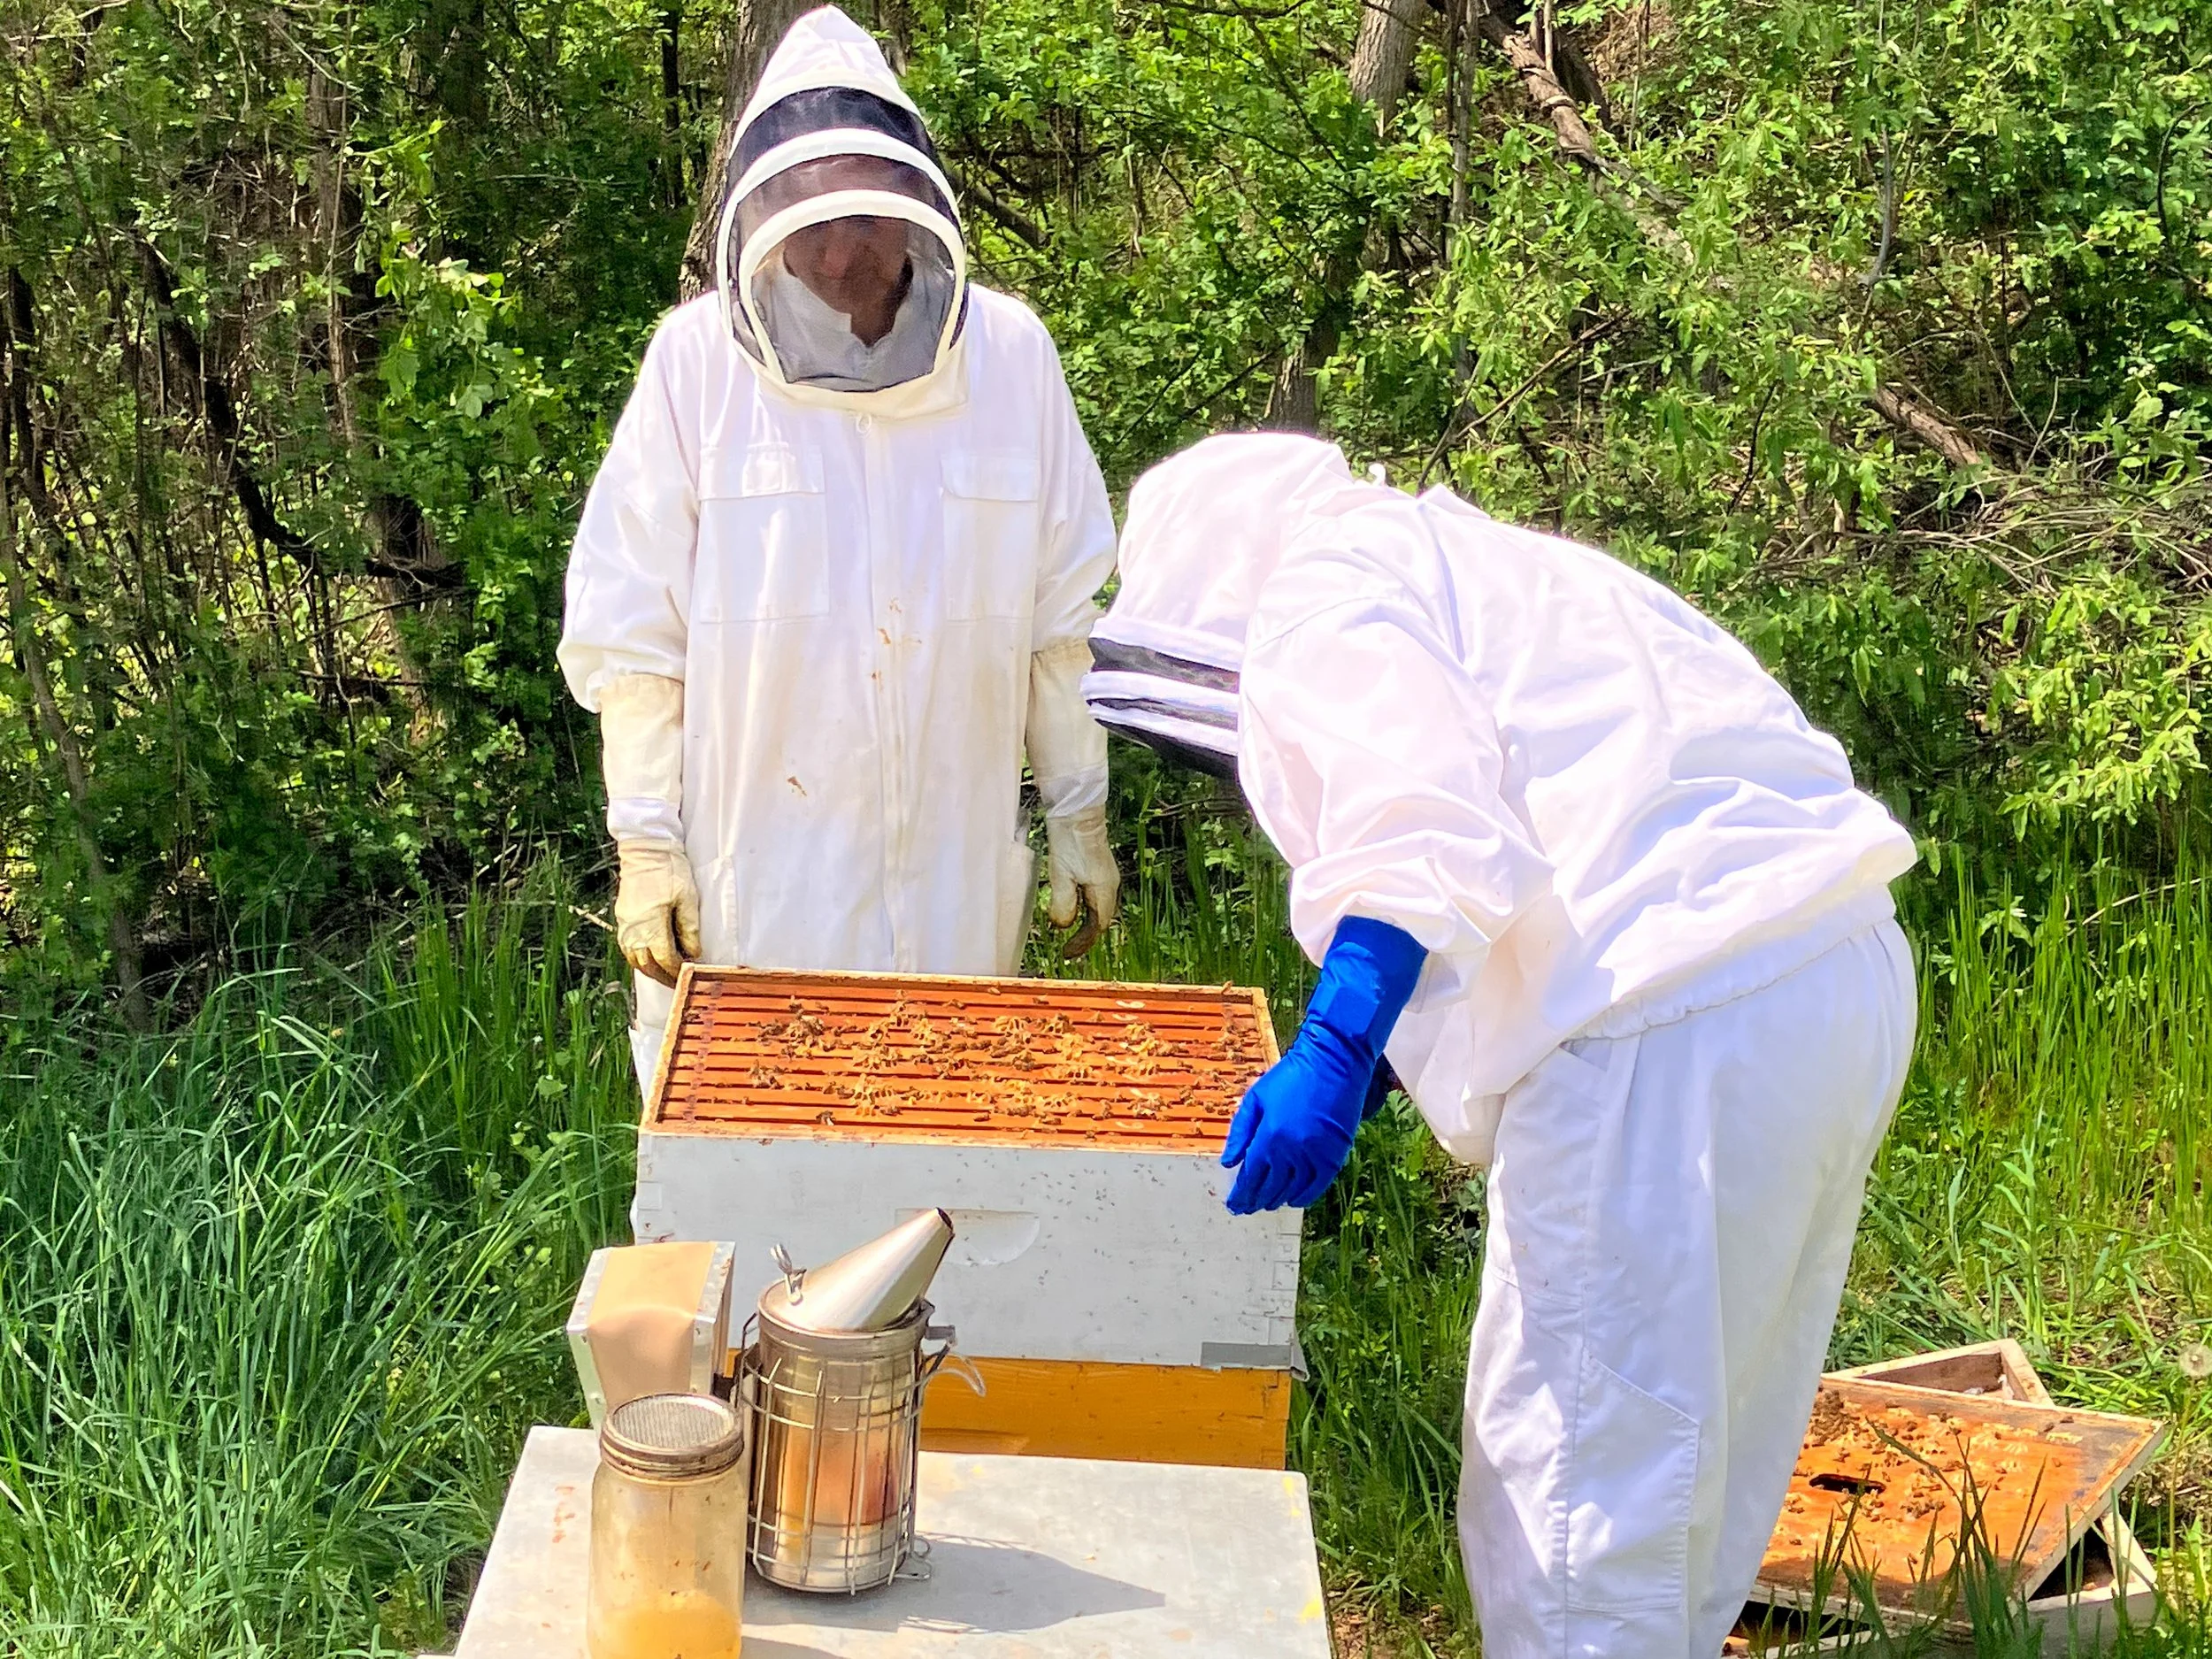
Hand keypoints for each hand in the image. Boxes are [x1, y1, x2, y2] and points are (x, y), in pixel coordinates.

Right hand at [614, 838, 701, 986]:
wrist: (645, 849)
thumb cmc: (669, 870)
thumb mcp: (688, 899)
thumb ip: (690, 929)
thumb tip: (694, 953)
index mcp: (652, 927)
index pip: (665, 961)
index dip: (678, 972)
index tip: (689, 976)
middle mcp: (634, 931)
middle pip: (648, 966)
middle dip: (664, 977)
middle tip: (679, 982)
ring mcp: (625, 926)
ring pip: (635, 960)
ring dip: (651, 969)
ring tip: (667, 973)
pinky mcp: (622, 919)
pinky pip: (629, 948)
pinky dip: (640, 958)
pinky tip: (651, 956)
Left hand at [1045, 804, 1119, 957]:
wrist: (1077, 811)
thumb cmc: (1069, 840)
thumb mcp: (1061, 875)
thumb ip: (1063, 904)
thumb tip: (1063, 926)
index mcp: (1104, 890)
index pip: (1098, 927)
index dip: (1083, 943)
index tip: (1068, 952)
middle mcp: (1110, 884)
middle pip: (1101, 919)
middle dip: (1086, 936)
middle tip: (1068, 948)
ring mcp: (1106, 875)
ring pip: (1098, 908)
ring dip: (1086, 923)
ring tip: (1069, 933)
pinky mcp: (1099, 868)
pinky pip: (1095, 896)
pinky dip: (1085, 908)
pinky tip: (1073, 907)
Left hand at [1220, 915, 1427, 1213]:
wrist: (1334, 1061)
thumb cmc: (1290, 1076)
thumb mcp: (1256, 1098)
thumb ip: (1240, 1132)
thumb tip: (1227, 1163)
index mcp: (1269, 1136)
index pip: (1250, 1176)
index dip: (1241, 1194)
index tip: (1234, 1204)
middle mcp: (1291, 1151)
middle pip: (1269, 1187)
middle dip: (1255, 1200)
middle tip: (1246, 1208)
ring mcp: (1315, 1155)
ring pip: (1292, 1189)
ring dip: (1277, 1199)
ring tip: (1266, 1204)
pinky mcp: (1336, 1155)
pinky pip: (1317, 1186)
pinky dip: (1304, 1196)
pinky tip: (1293, 1199)